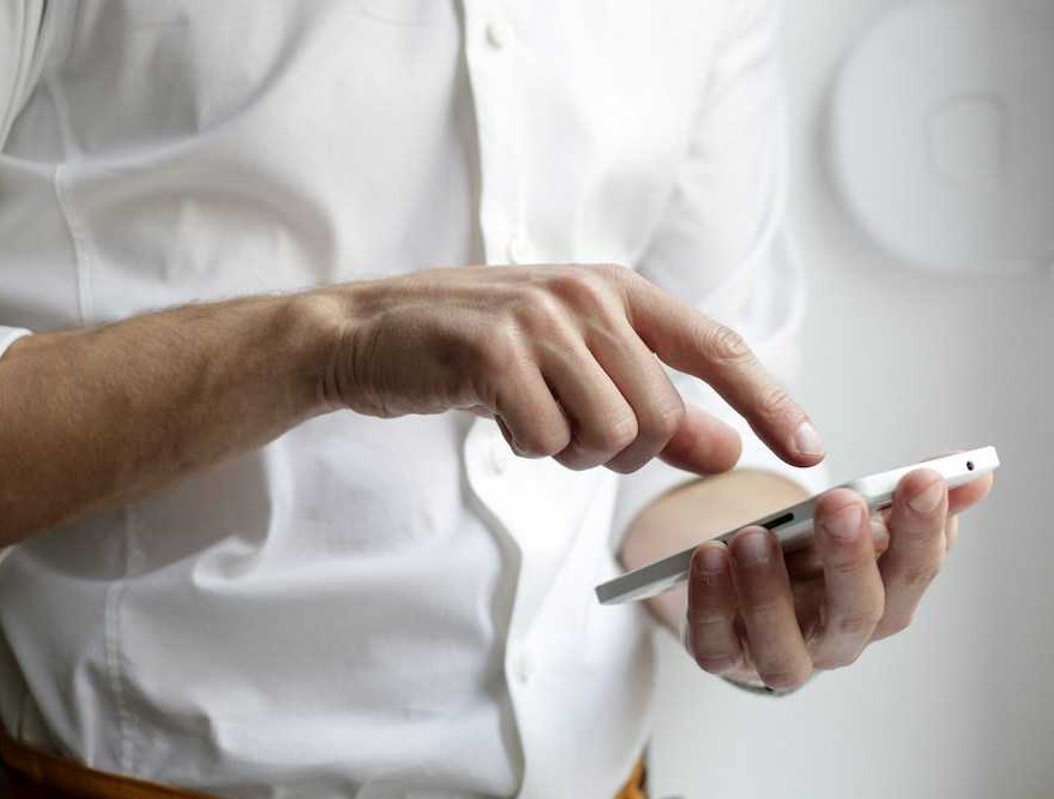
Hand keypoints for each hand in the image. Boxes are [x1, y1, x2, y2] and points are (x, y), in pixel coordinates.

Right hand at [318, 264, 823, 473]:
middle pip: (659, 416)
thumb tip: (727, 449)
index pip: (717, 349)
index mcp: (618, 290)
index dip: (769, 402)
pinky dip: (526, 448)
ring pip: (609, 433)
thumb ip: (654, 406)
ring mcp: (540, 318)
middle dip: (621, 450)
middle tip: (568, 431)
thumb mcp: (574, 368)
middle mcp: (588, 294)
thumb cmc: (479, 351)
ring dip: (570, 451)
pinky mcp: (493, 351)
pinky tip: (496, 414)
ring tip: (530, 417)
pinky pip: (546, 440)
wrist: (372, 332)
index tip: (809, 451)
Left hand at [682, 468, 993, 690]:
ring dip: (769, 590)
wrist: (745, 590)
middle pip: (857, 612)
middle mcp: (838, 638)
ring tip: (754, 535)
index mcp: (883, 599)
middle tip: (841, 503)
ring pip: (783, 645)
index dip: (923, 529)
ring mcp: (779, 654)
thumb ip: (905, 498)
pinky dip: (710, 603)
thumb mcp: (855, 522)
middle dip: (851, 557)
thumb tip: (974, 473)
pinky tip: (708, 556)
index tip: (922, 478)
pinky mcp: (723, 656)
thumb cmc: (810, 557)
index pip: (915, 571)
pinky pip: (715, 644)